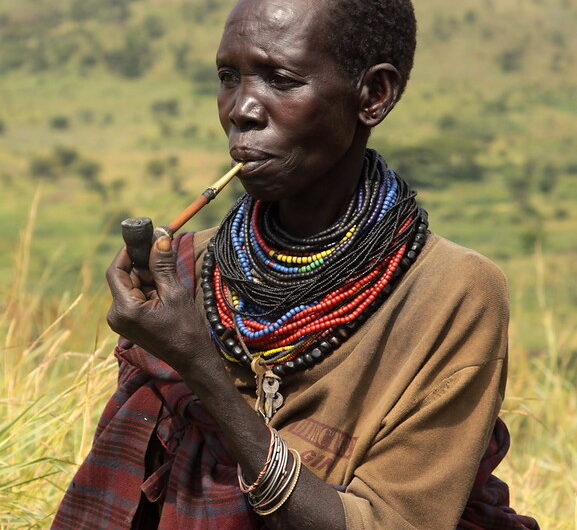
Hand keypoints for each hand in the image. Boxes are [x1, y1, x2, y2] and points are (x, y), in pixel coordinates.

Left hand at [105, 236, 216, 375]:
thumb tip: (159, 237)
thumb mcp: (175, 293)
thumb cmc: (185, 328)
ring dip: (150, 279)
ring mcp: (121, 320)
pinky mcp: (129, 322)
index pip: (116, 271)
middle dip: (144, 267)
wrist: (192, 358)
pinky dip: (150, 289)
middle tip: (166, 261)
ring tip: (170, 287)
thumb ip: (162, 265)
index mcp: (124, 309)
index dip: (128, 252)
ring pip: (132, 285)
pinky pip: (136, 296)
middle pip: (125, 277)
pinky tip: (166, 295)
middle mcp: (116, 315)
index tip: (144, 239)